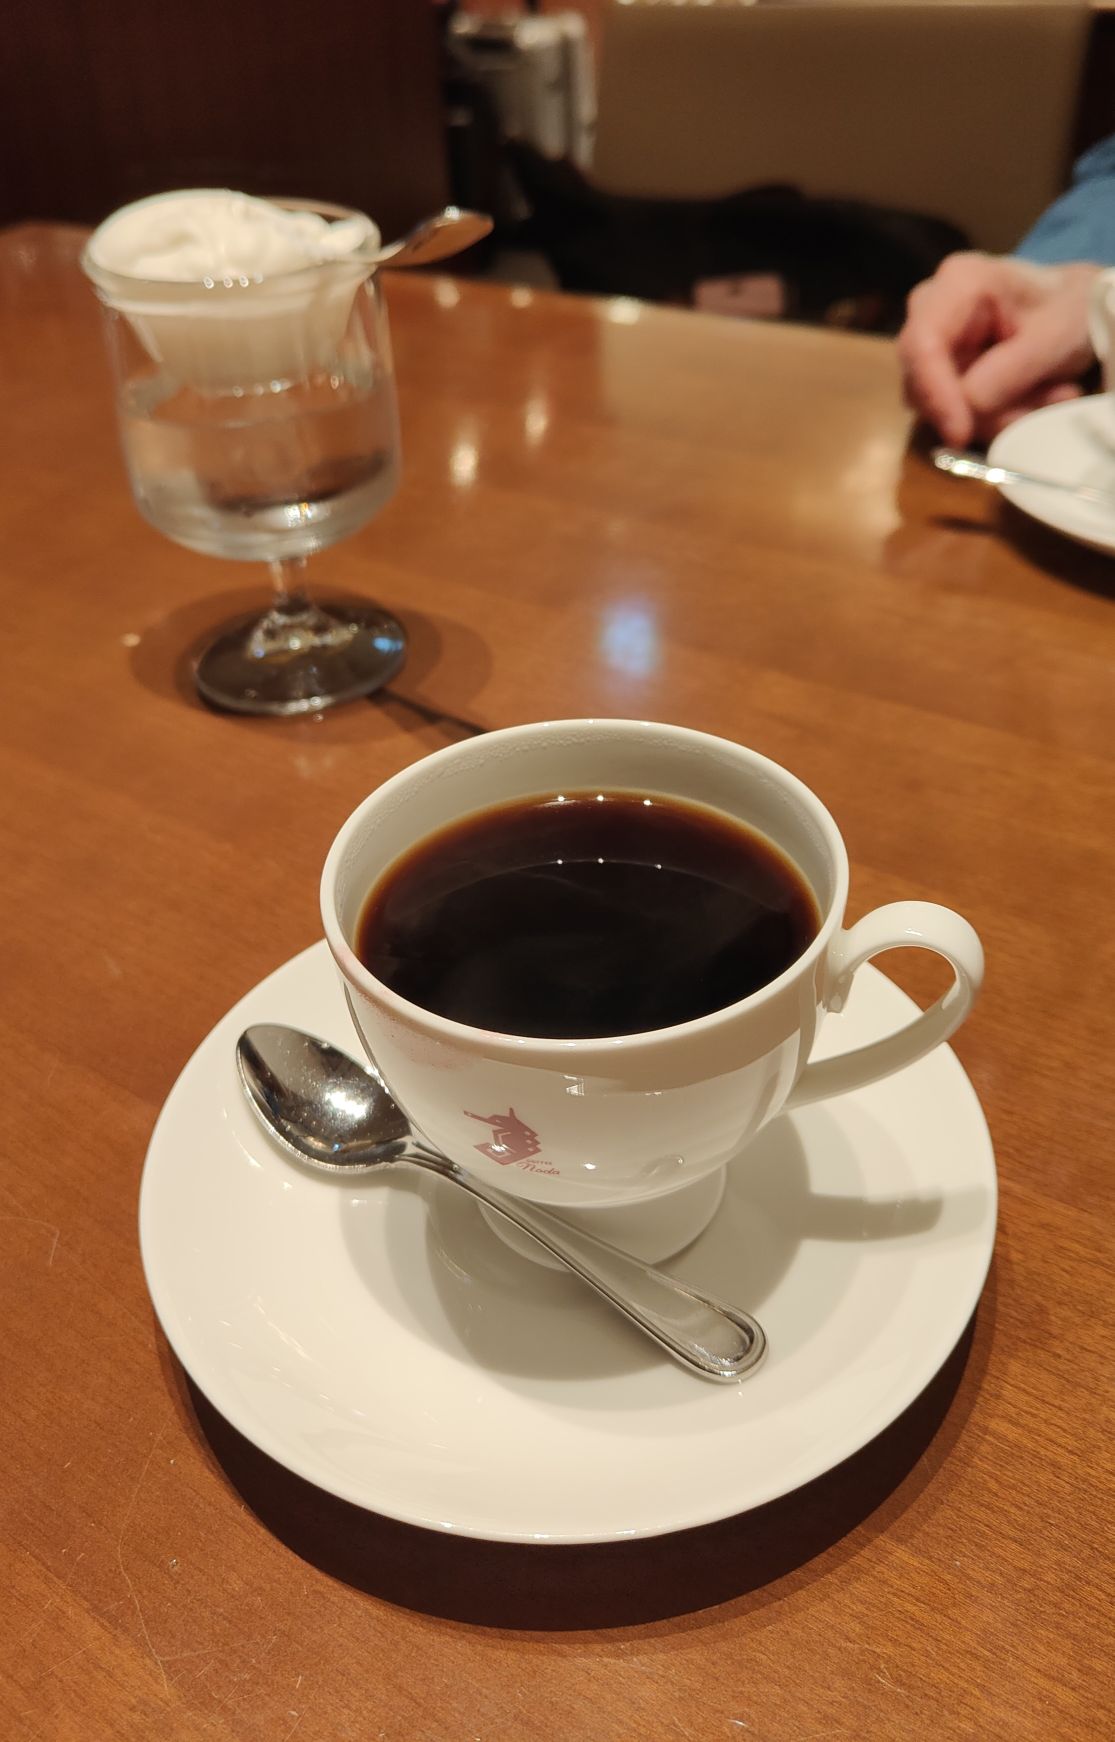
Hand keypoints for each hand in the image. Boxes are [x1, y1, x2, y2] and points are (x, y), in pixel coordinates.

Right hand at [896, 252, 1101, 446]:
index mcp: (959, 282)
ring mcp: (931, 341)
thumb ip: (1012, 371)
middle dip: (970, 410)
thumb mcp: (1056, 337)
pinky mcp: (938, 369)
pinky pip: (948, 409)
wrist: (1075, 308)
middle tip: (1028, 414)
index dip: (935, 393)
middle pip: (920, 378)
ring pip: (933, 402)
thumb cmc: (1069, 310)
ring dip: (989, 416)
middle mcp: (930, 308)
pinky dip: (990, 417)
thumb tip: (970, 406)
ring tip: (1044, 399)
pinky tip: (1028, 401)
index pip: (922, 343)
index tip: (960, 434)